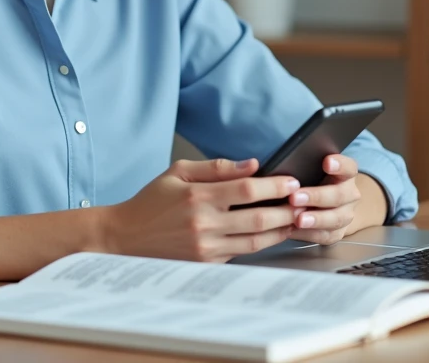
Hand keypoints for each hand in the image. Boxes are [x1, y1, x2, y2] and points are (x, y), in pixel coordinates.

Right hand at [101, 158, 301, 262]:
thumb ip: (216, 167)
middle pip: (258, 218)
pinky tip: (273, 232)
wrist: (124, 238)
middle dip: (287, 210)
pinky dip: (261, 242)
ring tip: (297, 218)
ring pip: (256, 240)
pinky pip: (242, 252)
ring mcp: (206, 248)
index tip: (291, 181)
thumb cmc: (151, 202)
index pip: (246, 190)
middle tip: (305, 201)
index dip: (274, 185)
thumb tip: (252, 164)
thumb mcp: (177, 173)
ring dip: (281, 230)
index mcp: (198, 198)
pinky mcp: (207, 263)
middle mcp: (204, 225)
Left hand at [287, 154, 362, 245]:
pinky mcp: (338, 233)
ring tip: (298, 220)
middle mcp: (350, 195)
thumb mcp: (314, 170)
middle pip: (338, 195)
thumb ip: (305, 168)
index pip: (348, 167)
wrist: (331, 206)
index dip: (339, 164)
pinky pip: (324, 235)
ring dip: (315, 219)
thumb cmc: (315, 182)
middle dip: (316, 196)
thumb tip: (283, 170)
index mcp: (346, 174)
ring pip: (335, 218)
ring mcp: (346, 215)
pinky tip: (293, 230)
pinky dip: (308, 234)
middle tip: (295, 197)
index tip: (326, 162)